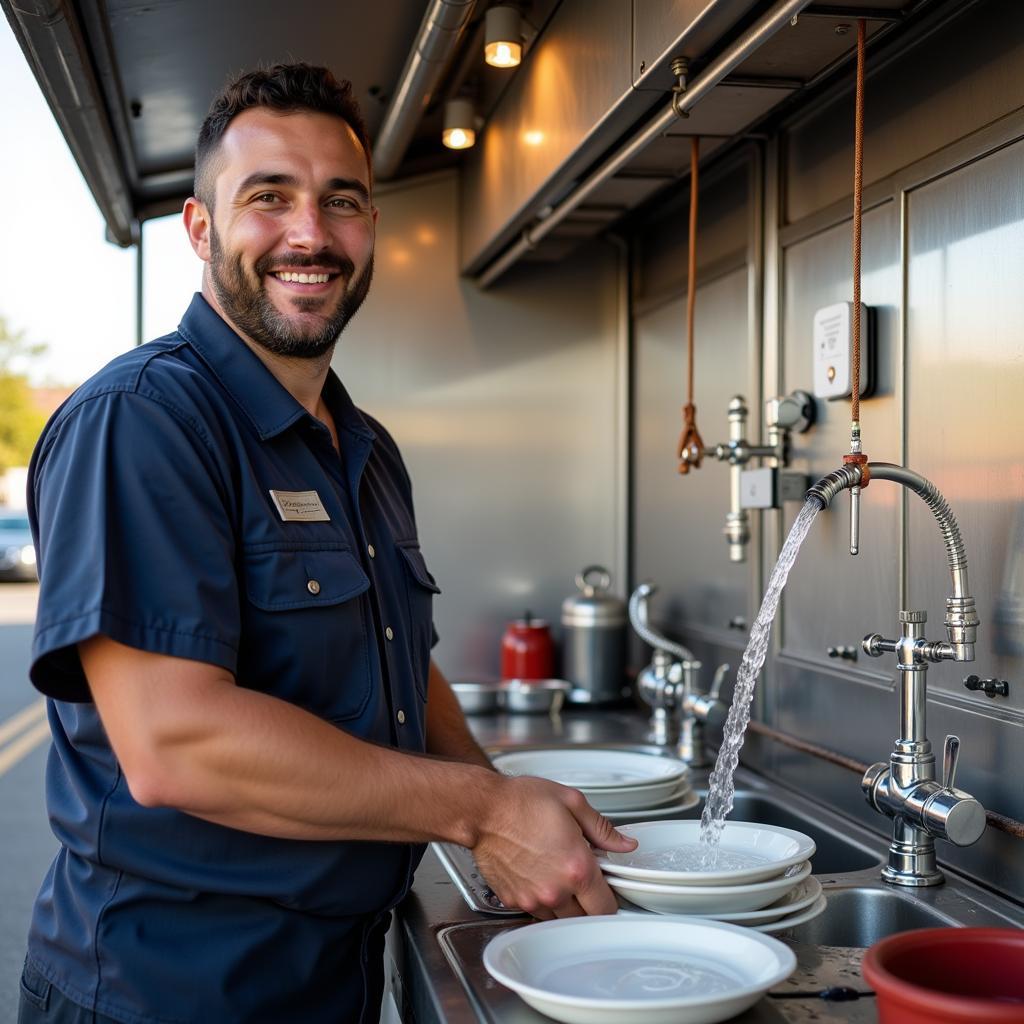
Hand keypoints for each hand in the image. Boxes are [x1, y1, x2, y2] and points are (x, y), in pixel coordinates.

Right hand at [471, 775, 637, 918]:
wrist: (482, 810)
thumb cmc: (521, 802)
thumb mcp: (571, 802)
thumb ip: (602, 829)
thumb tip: (624, 844)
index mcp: (577, 868)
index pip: (607, 907)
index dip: (611, 898)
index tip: (607, 887)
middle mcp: (556, 890)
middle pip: (585, 919)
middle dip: (588, 902)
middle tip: (582, 878)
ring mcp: (532, 899)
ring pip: (560, 918)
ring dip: (565, 903)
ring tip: (557, 873)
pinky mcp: (513, 900)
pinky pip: (536, 911)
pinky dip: (541, 900)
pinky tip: (538, 876)